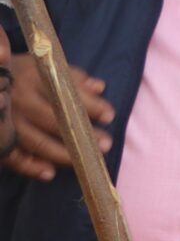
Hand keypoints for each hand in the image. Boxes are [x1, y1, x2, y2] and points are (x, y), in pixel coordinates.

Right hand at [5, 51, 113, 179]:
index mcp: (32, 78)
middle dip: (80, 133)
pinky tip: (49, 173)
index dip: (89, 105)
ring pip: (35, 142)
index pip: (66, 94)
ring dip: (61, 153)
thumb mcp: (46, 68)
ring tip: (84, 160)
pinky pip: (13, 156)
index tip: (109, 116)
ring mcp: (6, 121)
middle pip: (52, 120)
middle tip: (105, 144)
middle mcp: (18, 100)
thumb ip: (73, 77)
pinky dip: (30, 166)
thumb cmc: (23, 74)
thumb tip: (99, 88)